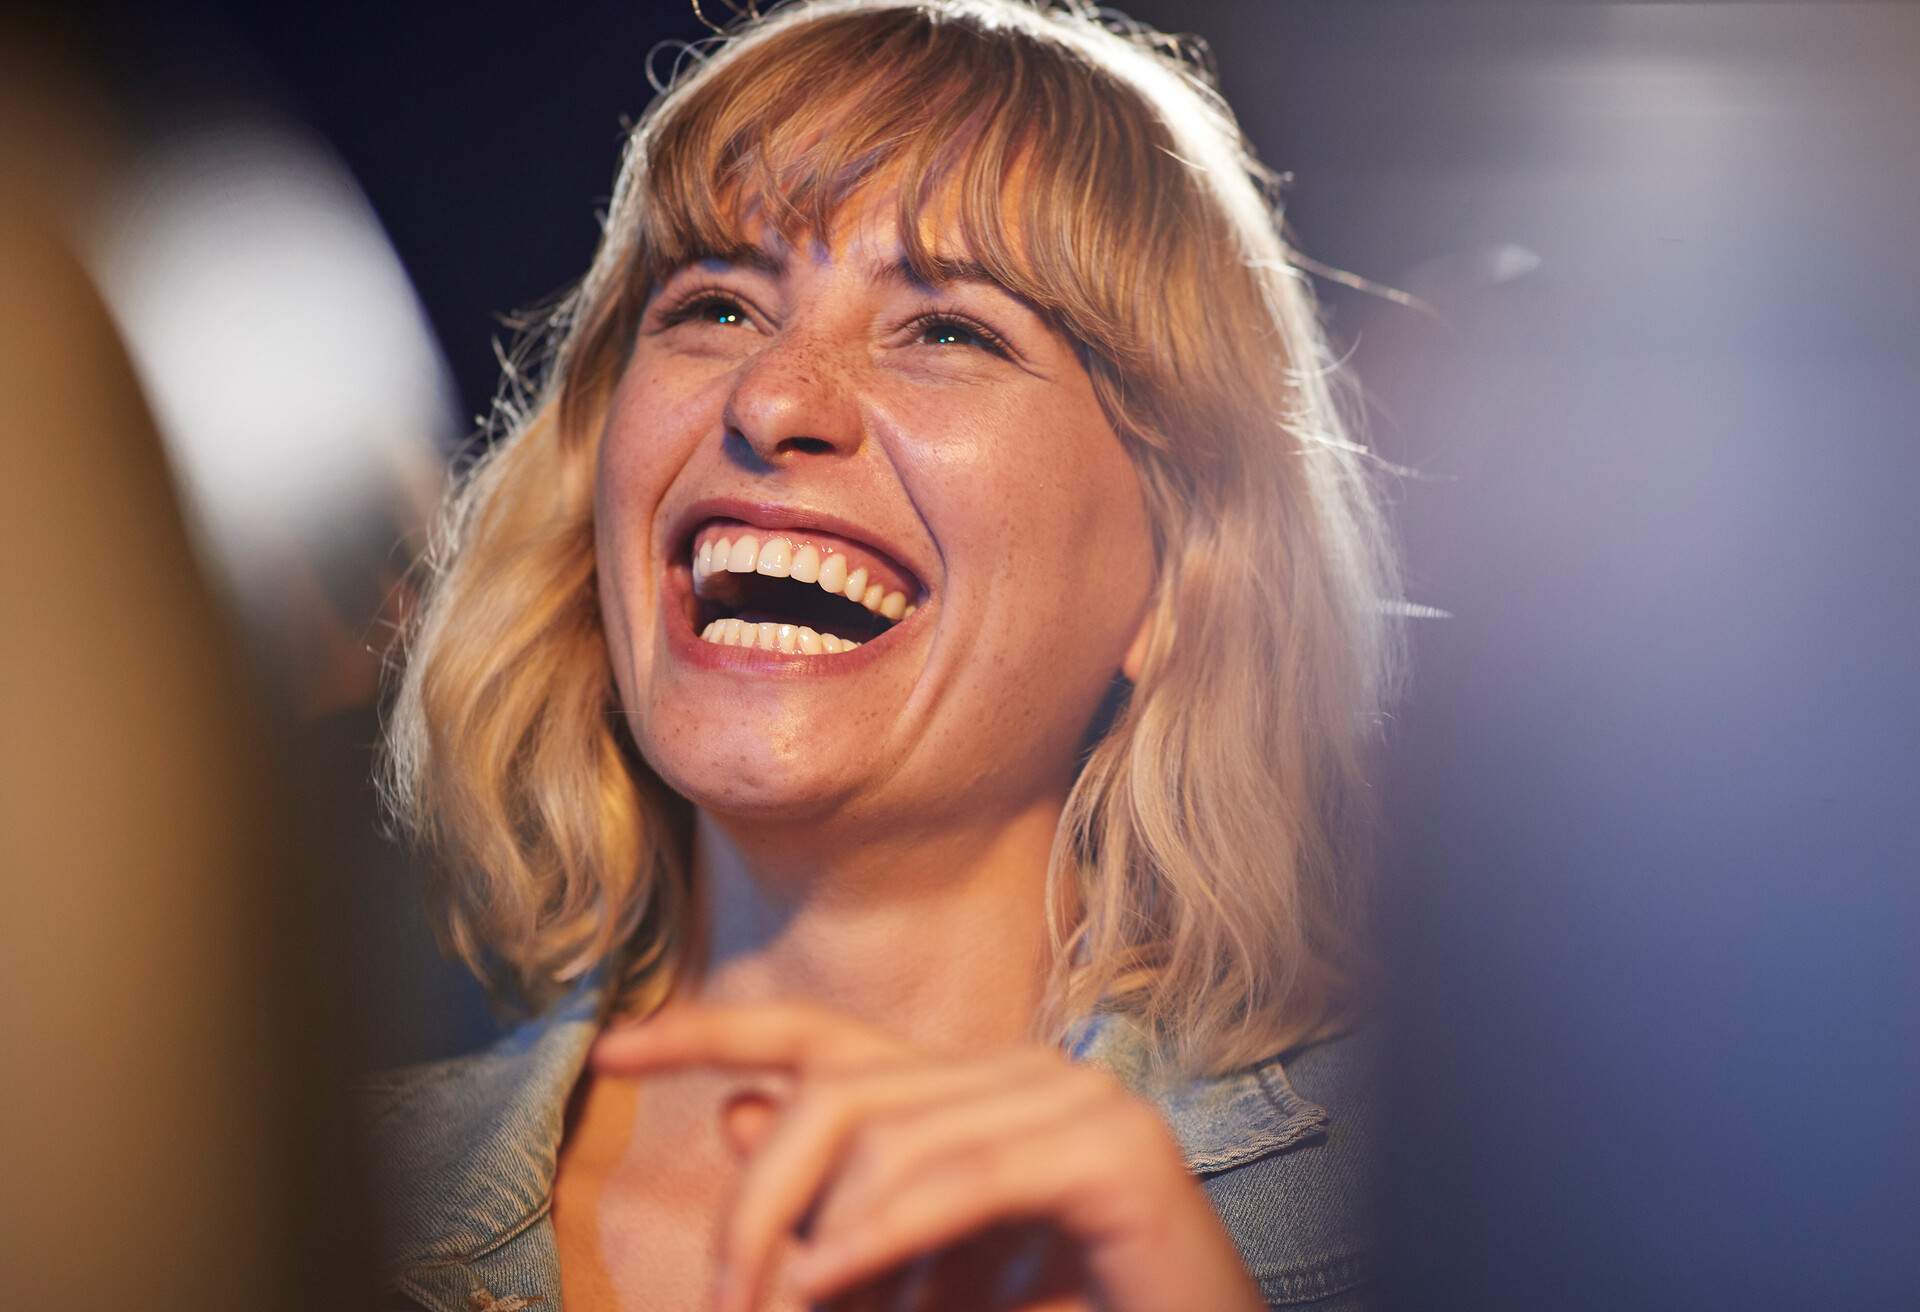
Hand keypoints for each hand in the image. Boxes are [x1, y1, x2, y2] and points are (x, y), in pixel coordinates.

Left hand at [589, 1000, 1265, 1311]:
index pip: (819, 1036)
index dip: (709, 1032)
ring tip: (786, 1309)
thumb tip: (736, 1117)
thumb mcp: (915, 1273)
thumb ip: (835, 1202)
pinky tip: (824, 1279)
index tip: (610, 1047)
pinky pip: (960, 1181)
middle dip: (756, 1197)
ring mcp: (1074, 1099)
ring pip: (886, 1137)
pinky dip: (880, 1237)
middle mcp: (1021, 1070)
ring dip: (818, 1246)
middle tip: (721, 1300)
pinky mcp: (1113, 1152)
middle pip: (835, 1090)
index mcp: (971, 1089)